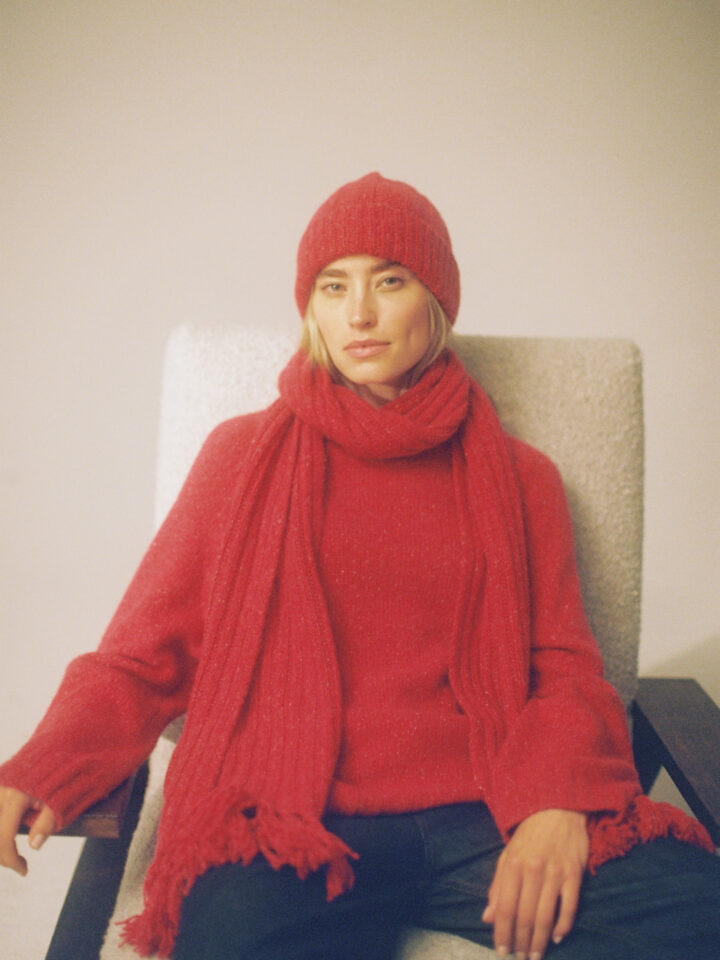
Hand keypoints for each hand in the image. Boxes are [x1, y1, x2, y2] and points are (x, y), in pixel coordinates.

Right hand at [0, 785, 56, 875]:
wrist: (49, 756)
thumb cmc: (56, 777)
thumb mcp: (58, 799)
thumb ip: (47, 822)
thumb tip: (34, 845)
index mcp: (14, 797)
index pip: (2, 839)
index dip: (11, 861)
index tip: (24, 870)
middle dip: (3, 856)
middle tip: (18, 862)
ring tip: (11, 852)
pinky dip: (0, 835)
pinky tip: (7, 840)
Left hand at [482, 808, 587, 959]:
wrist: (558, 809)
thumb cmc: (530, 835)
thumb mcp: (507, 854)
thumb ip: (497, 886)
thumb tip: (487, 918)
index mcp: (513, 865)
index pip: (505, 907)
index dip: (502, 932)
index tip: (502, 950)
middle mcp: (533, 870)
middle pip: (525, 915)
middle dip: (521, 941)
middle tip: (520, 958)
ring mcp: (555, 872)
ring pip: (546, 916)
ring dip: (539, 941)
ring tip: (535, 955)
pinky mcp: (574, 873)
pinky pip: (570, 906)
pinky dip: (563, 926)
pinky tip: (556, 938)